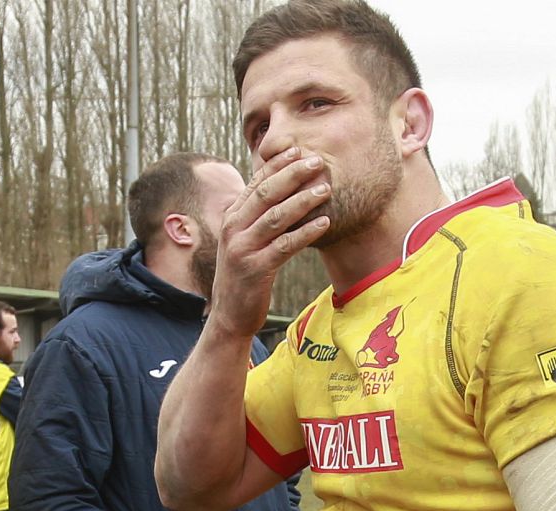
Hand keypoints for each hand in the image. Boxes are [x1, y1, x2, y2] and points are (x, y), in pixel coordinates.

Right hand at [209, 146, 331, 337]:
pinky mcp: (255, 270)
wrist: (229, 315)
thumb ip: (257, 217)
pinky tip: (324, 224)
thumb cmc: (244, 275)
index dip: (277, 164)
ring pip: (276, 217)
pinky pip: (284, 246)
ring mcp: (243, 249)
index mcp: (232, 217)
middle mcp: (233, 229)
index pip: (256, 183)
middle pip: (266, 194)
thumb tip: (282, 192)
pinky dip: (305, 233)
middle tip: (317, 161)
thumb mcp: (245, 240)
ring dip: (303, 201)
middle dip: (293, 174)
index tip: (299, 149)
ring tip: (326, 189)